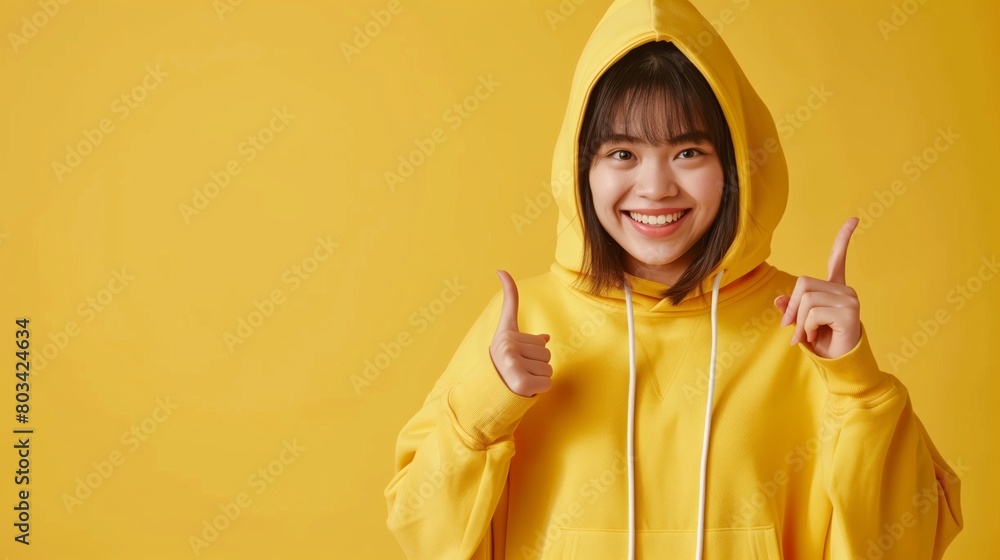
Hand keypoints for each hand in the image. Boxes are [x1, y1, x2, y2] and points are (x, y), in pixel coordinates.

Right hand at [489, 270, 552, 396]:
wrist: (489, 397)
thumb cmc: (504, 374)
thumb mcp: (514, 356)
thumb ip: (530, 344)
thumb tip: (546, 338)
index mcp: (506, 336)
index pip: (509, 307)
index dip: (508, 287)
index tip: (501, 270)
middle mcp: (507, 345)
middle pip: (546, 351)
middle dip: (539, 365)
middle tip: (521, 370)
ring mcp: (513, 362)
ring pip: (548, 368)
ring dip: (539, 378)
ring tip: (522, 379)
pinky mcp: (520, 380)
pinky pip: (547, 383)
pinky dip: (540, 390)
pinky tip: (525, 389)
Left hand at [774, 218, 861, 359]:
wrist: (839, 363)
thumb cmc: (822, 341)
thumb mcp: (800, 322)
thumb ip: (792, 308)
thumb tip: (779, 299)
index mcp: (834, 289)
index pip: (838, 258)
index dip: (843, 238)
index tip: (854, 219)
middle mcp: (845, 290)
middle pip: (804, 284)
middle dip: (793, 307)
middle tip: (792, 327)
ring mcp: (850, 300)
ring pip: (806, 300)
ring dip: (799, 322)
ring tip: (806, 335)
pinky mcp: (849, 313)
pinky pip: (813, 313)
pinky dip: (806, 328)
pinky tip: (814, 336)